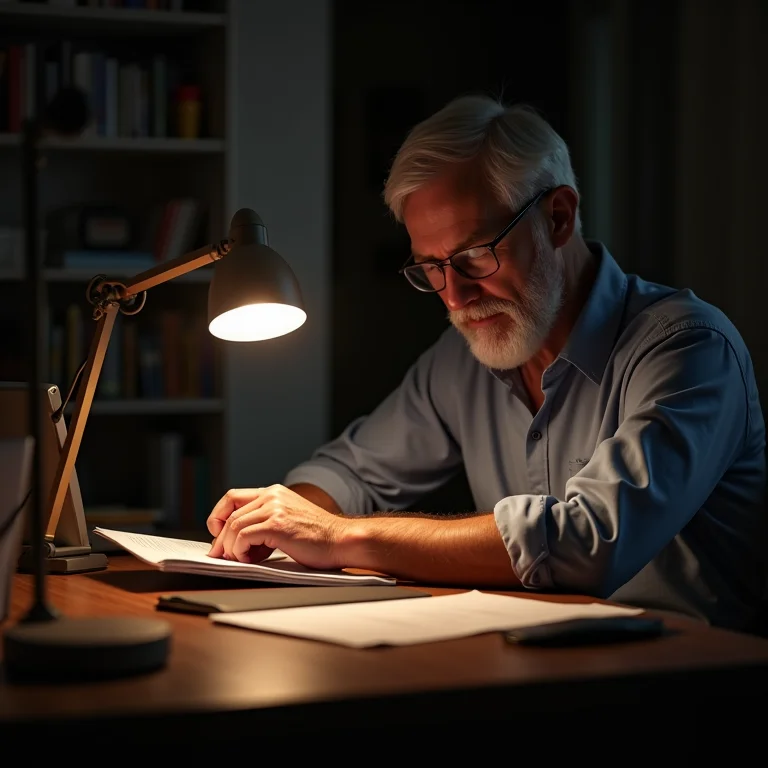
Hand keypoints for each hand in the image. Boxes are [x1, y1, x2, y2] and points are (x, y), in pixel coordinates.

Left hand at [206, 484, 347, 569]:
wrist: (342, 540)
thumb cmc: (318, 538)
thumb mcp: (287, 521)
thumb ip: (265, 524)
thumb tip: (237, 543)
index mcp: (274, 492)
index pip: (233, 496)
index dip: (219, 515)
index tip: (217, 533)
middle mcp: (272, 495)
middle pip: (230, 514)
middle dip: (220, 538)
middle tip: (220, 556)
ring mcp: (274, 508)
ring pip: (233, 526)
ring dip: (230, 547)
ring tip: (239, 560)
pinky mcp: (276, 525)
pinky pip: (243, 537)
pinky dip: (239, 551)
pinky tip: (249, 560)